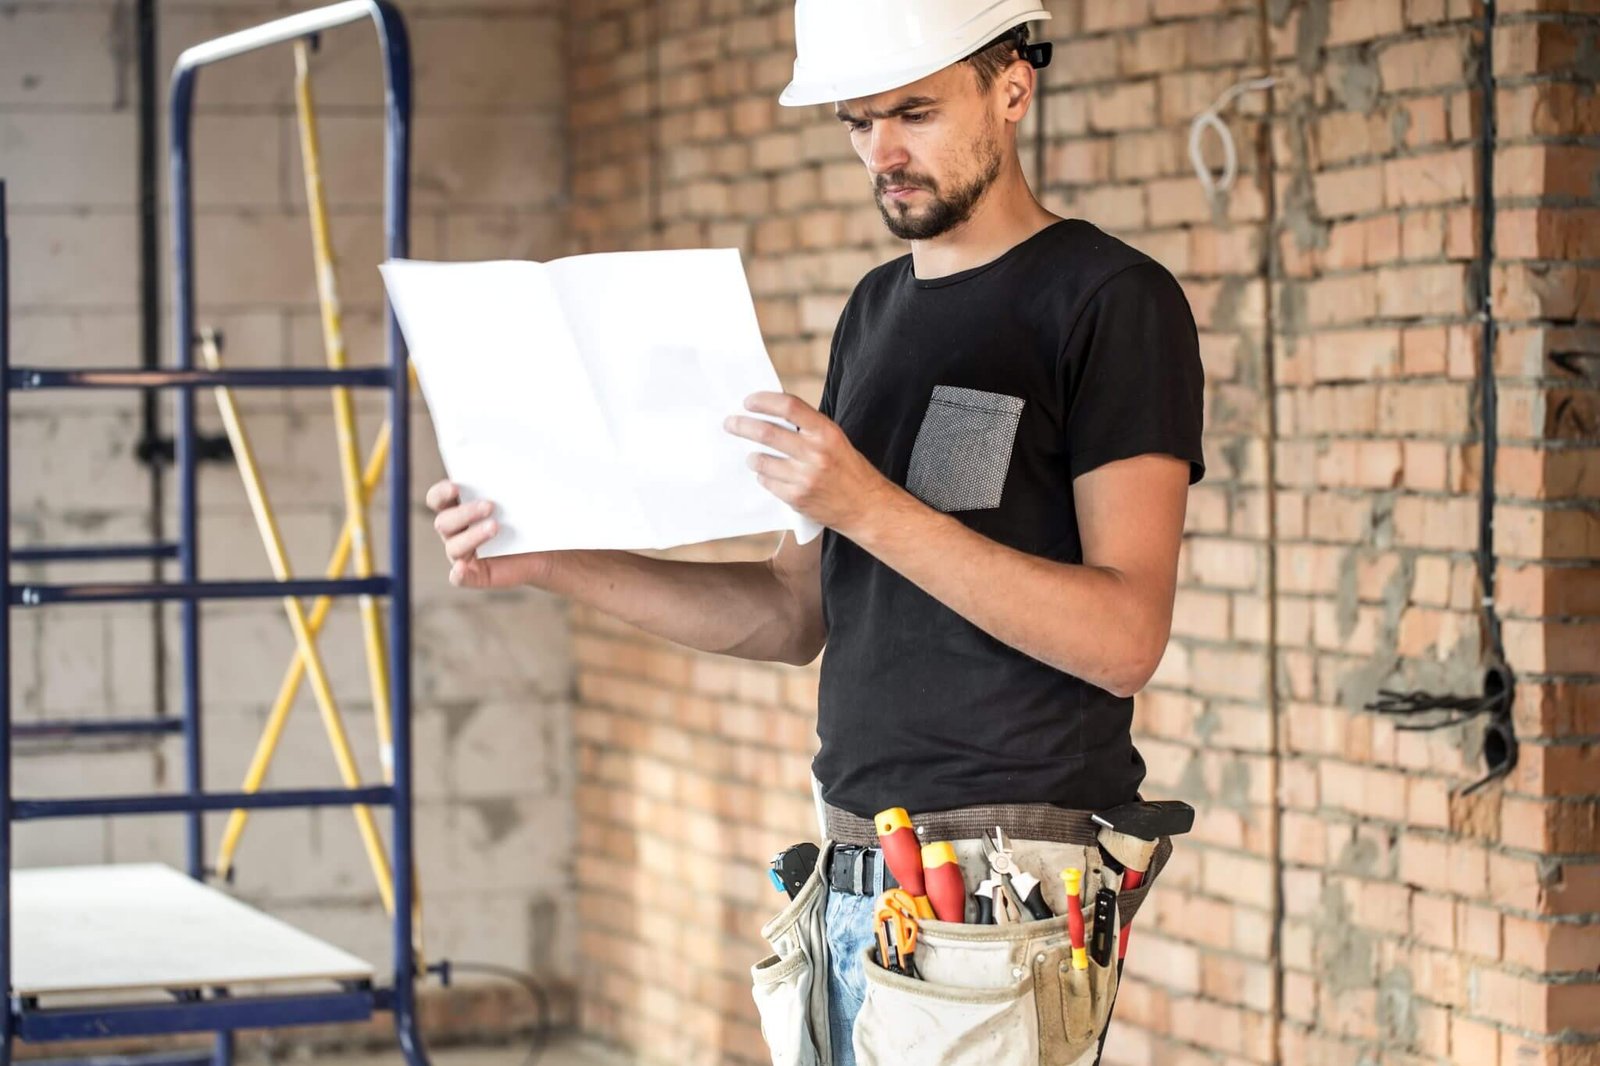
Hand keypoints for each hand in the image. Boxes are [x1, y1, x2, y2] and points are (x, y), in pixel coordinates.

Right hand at [424, 480, 552, 588]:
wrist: (545, 549)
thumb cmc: (527, 518)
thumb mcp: (518, 498)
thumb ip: (506, 483)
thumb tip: (511, 457)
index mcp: (459, 508)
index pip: (437, 499)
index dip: (441, 493)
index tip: (456, 487)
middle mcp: (456, 531)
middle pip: (444, 522)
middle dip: (465, 513)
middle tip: (490, 505)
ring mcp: (463, 554)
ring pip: (453, 546)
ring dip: (472, 536)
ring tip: (496, 527)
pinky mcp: (475, 575)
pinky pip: (459, 577)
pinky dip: (459, 573)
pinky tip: (464, 566)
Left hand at [723, 392, 898, 534]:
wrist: (866, 507)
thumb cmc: (849, 470)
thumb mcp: (835, 441)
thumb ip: (808, 429)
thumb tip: (771, 415)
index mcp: (826, 432)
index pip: (789, 407)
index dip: (764, 401)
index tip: (748, 402)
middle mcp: (815, 453)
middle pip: (767, 433)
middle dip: (742, 426)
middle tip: (730, 424)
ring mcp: (805, 477)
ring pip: (761, 461)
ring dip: (752, 457)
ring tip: (753, 457)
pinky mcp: (797, 498)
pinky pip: (767, 482)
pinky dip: (764, 477)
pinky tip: (770, 476)